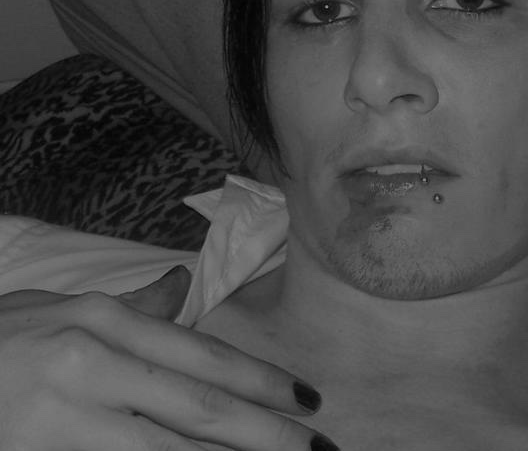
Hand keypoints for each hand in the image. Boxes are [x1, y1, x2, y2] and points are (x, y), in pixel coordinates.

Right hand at [0, 267, 332, 449]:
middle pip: (197, 408)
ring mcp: (66, 419)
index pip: (199, 356)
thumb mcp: (65, 309)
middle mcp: (91, 365)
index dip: (258, 380)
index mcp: (103, 322)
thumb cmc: (4, 339)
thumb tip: (182, 286)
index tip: (304, 401)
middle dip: (264, 434)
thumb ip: (131, 308)